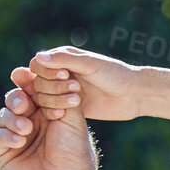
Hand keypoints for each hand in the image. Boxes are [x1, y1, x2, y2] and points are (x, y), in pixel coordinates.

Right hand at [0, 72, 102, 169]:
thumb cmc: (75, 151)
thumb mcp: (70, 116)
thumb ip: (58, 90)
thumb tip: (48, 65)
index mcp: (49, 112)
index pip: (33, 90)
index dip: (27, 80)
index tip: (25, 72)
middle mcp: (32, 124)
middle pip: (14, 100)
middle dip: (17, 98)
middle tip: (25, 104)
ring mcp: (17, 139)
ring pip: (3, 116)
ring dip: (13, 119)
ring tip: (28, 129)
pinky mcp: (6, 155)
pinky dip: (7, 136)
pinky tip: (21, 140)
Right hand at [8, 47, 143, 121]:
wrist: (133, 95)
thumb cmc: (114, 74)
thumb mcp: (90, 64)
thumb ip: (65, 60)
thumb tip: (38, 56)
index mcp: (63, 59)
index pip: (36, 65)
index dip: (46, 72)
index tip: (66, 75)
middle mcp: (59, 75)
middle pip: (37, 83)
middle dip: (54, 87)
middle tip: (77, 88)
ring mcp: (63, 92)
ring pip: (42, 98)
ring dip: (56, 100)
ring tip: (77, 100)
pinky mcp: (68, 108)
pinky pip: (49, 111)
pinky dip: (53, 112)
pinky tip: (65, 114)